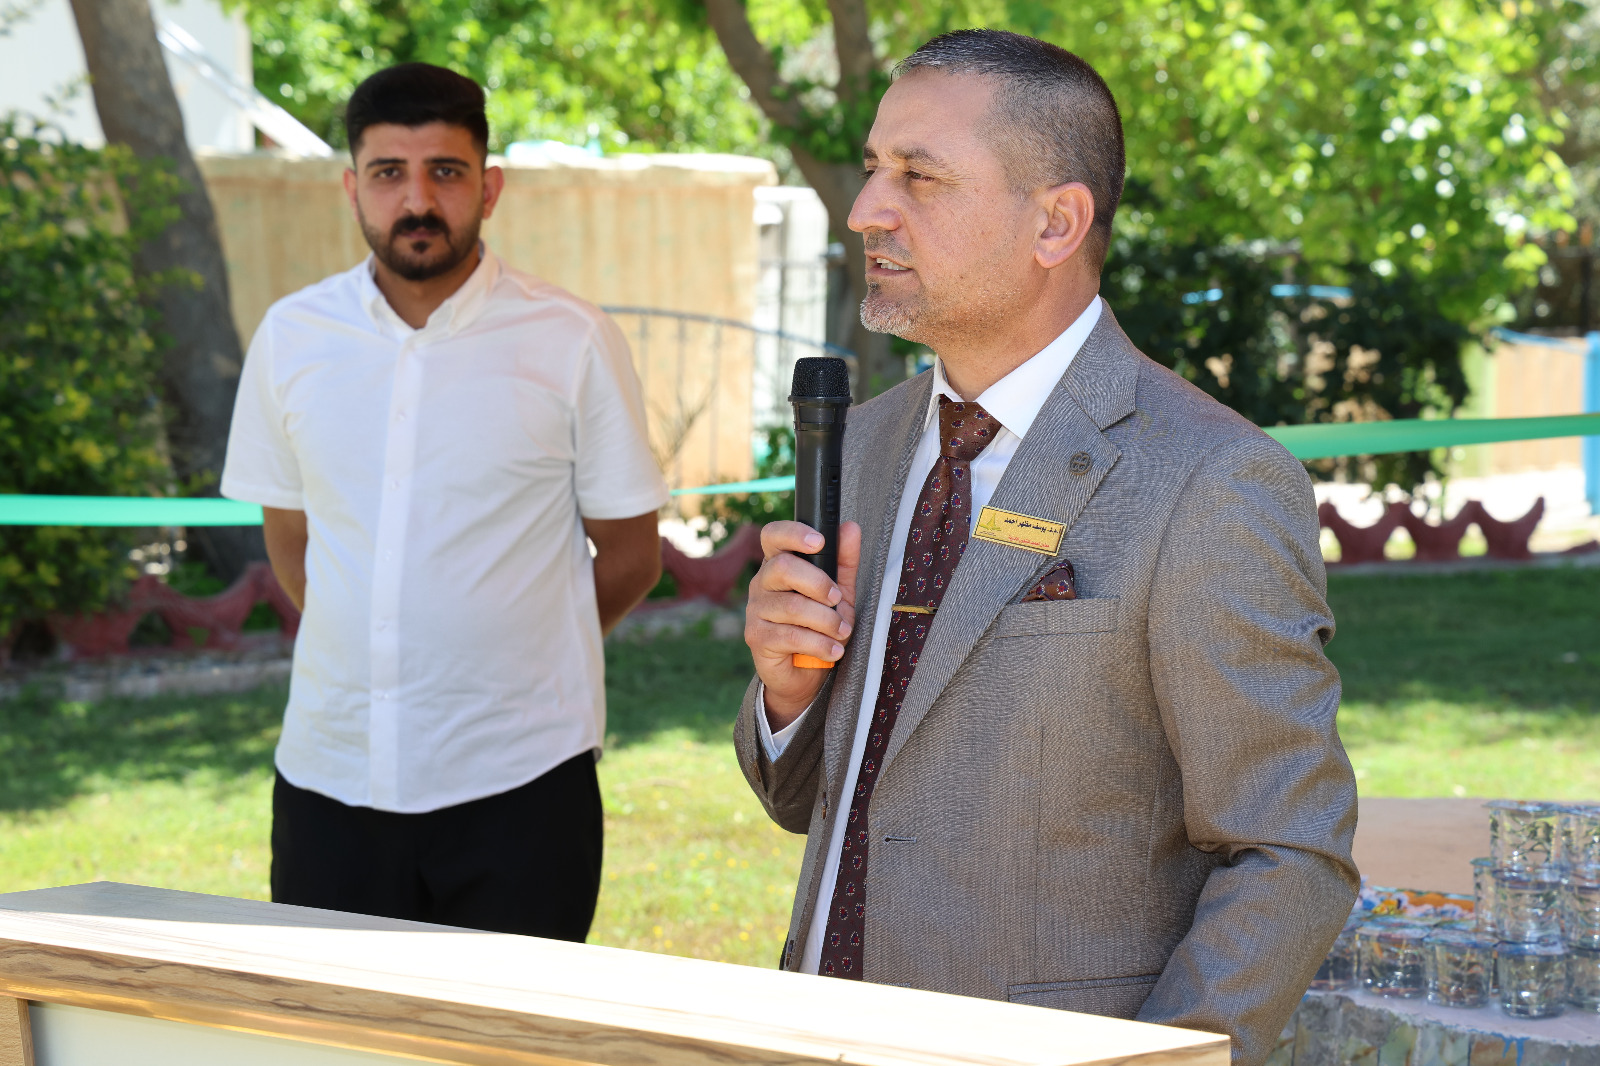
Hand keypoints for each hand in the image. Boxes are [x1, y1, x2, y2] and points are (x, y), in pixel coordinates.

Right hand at [745, 520, 861, 729]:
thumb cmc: (819, 627)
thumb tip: (851, 527)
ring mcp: (755, 611)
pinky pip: (790, 636)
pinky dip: (819, 644)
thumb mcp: (839, 593)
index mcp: (778, 565)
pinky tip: (834, 651)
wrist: (803, 675)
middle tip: (838, 599)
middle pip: (783, 568)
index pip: (773, 536)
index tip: (819, 542)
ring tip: (843, 632)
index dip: (793, 534)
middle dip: (819, 583)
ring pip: (792, 606)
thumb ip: (844, 562)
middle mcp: (761, 583)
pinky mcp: (756, 638)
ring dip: (826, 620)